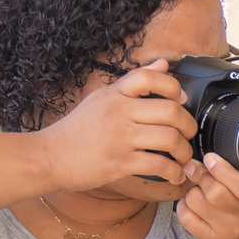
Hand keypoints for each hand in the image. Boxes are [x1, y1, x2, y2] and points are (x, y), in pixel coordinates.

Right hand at [39, 59, 199, 189]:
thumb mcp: (102, 98)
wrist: (49, 157)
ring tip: (183, 156)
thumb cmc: (76, 130)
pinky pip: (158, 165)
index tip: (181, 100)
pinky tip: (175, 174)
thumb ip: (134, 82)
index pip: (150, 78)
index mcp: (115, 94)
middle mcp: (119, 112)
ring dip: (184, 151)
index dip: (173, 87)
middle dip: (188, 125)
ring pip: (169, 139)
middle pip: (170, 111)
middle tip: (189, 134)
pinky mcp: (119, 162)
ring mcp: (120, 138)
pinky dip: (173, 171)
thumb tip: (163, 63)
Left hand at [175, 152, 238, 238]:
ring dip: (192, 189)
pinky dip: (183, 204)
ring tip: (199, 186)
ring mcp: (229, 232)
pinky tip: (193, 201)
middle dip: (201, 174)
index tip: (210, 157)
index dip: (222, 170)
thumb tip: (208, 153)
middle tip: (198, 166)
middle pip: (214, 193)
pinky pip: (186, 217)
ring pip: (196, 201)